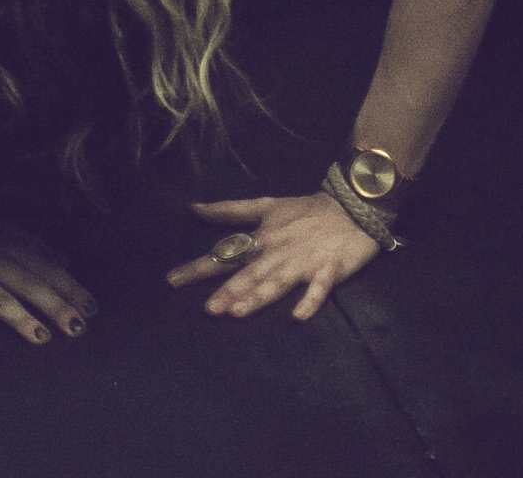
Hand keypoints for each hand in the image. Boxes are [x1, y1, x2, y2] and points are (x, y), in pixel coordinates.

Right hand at [0, 202, 94, 345]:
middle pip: (27, 282)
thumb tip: (62, 258)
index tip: (93, 307)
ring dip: (19, 316)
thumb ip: (28, 245)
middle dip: (54, 303)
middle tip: (78, 327)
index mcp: (3, 247)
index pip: (42, 267)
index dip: (68, 286)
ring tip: (41, 337)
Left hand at [168, 193, 380, 320]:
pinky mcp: (330, 270)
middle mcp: (278, 252)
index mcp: (262, 238)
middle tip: (207, 310)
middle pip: (249, 273)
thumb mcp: (265, 206)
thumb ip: (229, 211)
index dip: (199, 267)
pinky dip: (309, 301)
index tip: (171, 281)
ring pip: (277, 282)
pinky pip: (319, 289)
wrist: (351, 206)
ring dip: (258, 297)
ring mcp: (303, 262)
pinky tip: (297, 317)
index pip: (225, 254)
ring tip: (238, 312)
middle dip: (228, 290)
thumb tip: (192, 208)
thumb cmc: (305, 210)